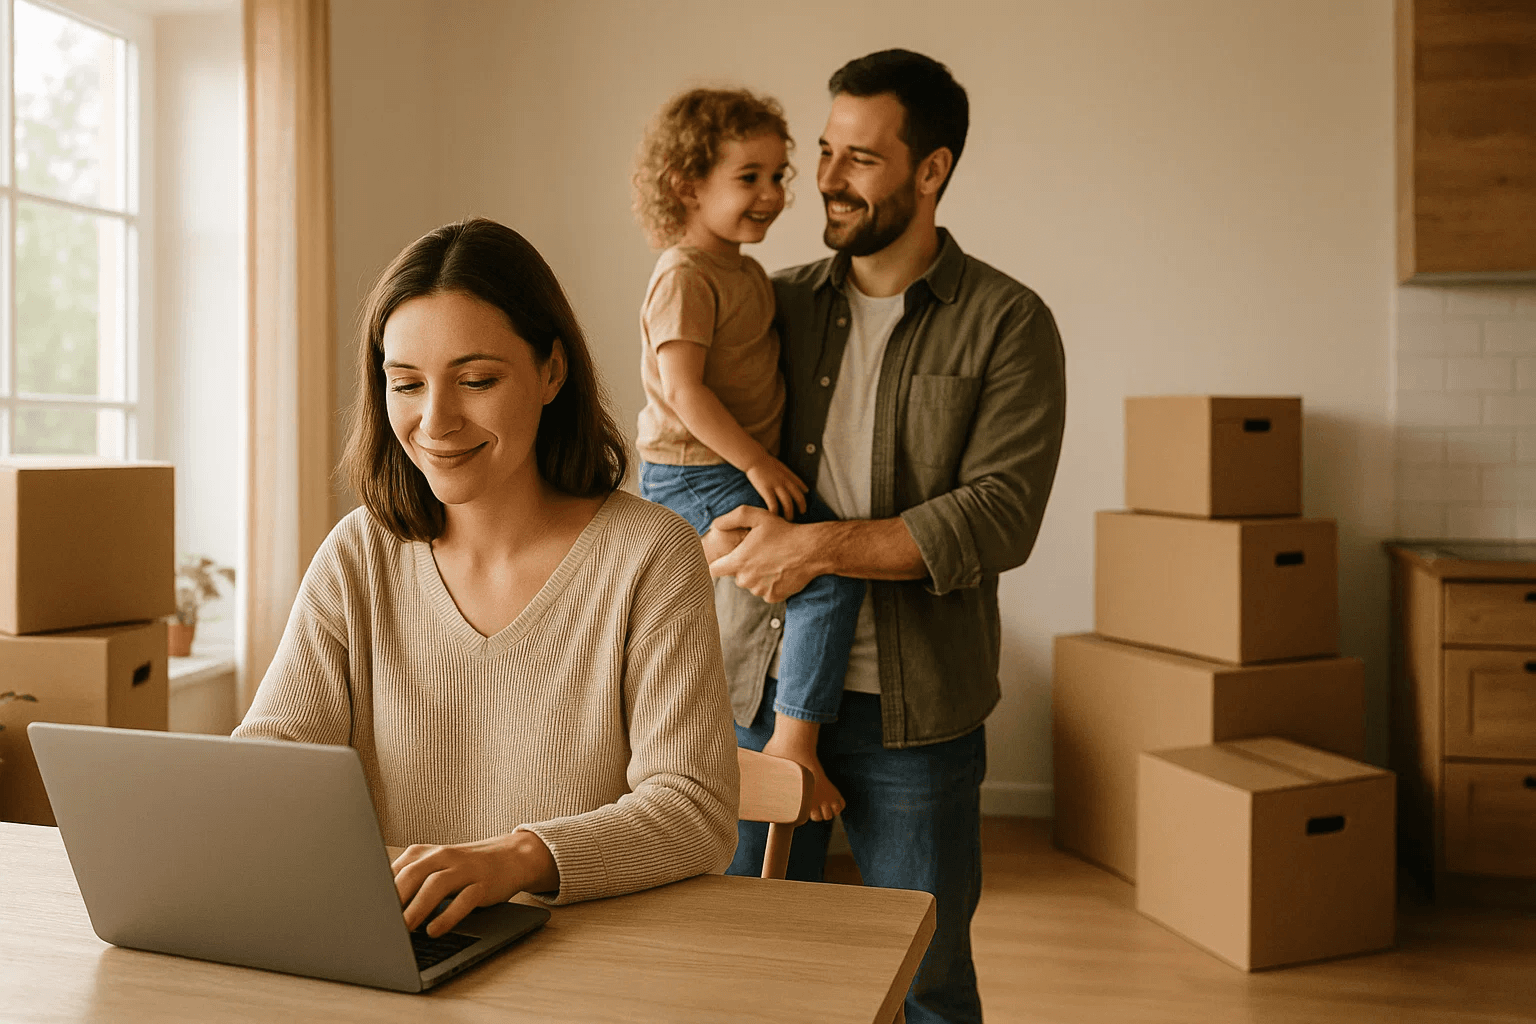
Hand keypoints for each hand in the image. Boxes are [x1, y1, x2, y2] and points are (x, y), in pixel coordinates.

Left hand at [392, 831, 557, 936]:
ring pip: (437, 885)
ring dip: (418, 908)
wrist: (510, 857)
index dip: (380, 892)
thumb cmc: (463, 868)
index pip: (395, 871)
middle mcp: (443, 856)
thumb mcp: (433, 869)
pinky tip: (435, 930)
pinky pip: (464, 899)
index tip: (367, 912)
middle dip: (396, 900)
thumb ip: (407, 883)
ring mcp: (465, 869)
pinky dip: (448, 915)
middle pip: (413, 874)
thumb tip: (376, 910)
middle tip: (382, 924)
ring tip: (405, 930)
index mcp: (424, 853)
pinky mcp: (483, 883)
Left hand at [706, 505, 822, 602]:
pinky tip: (781, 571)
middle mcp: (746, 579)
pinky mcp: (773, 597)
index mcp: (739, 561)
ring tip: (773, 561)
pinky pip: (766, 592)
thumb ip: (732, 518)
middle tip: (759, 554)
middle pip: (736, 576)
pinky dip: (771, 584)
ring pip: (752, 584)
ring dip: (758, 576)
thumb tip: (715, 525)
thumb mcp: (758, 516)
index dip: (716, 564)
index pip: (713, 570)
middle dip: (744, 567)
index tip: (723, 559)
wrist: (811, 550)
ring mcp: (760, 591)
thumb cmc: (784, 531)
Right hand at [744, 457, 807, 519]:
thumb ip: (789, 475)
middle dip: (801, 507)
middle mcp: (785, 481)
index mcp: (789, 475)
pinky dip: (775, 512)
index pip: (801, 487)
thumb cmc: (765, 462)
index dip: (805, 497)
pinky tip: (774, 517)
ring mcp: (776, 486)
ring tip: (788, 520)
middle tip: (801, 514)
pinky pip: (773, 504)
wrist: (753, 458)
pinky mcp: (766, 490)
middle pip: (798, 497)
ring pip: (788, 503)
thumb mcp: (781, 466)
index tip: (804, 505)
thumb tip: (796, 484)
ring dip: (789, 513)